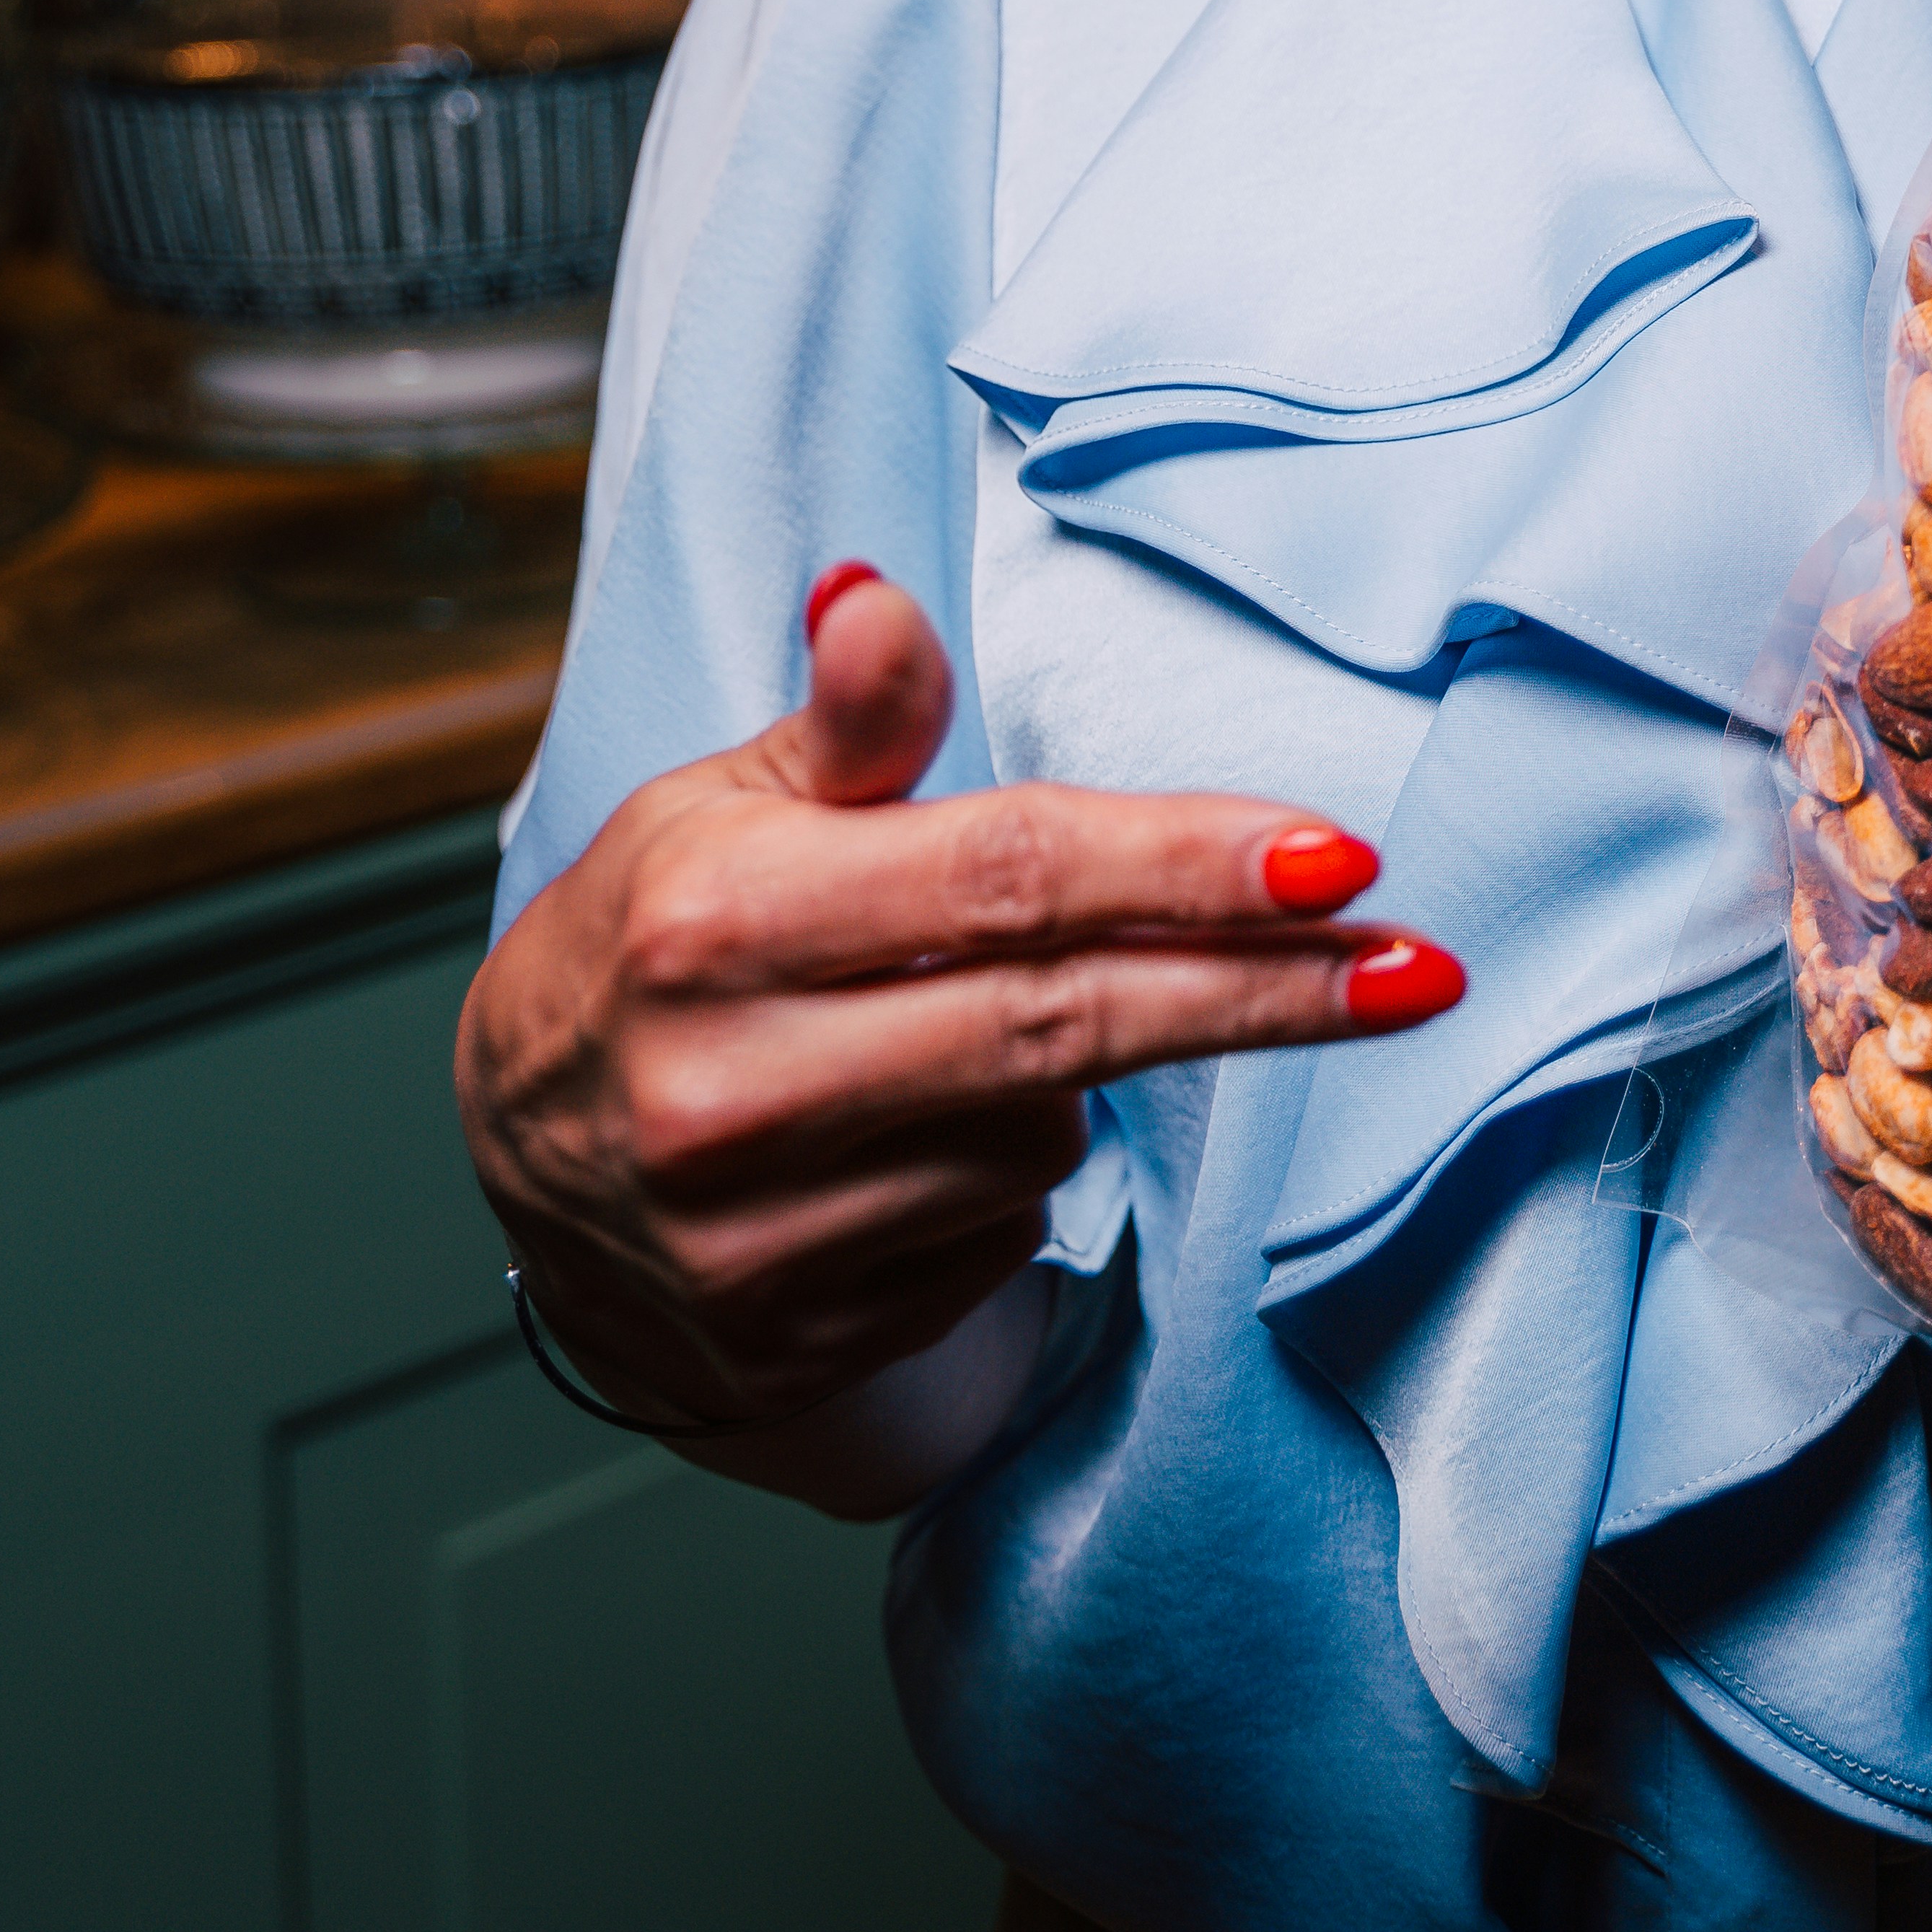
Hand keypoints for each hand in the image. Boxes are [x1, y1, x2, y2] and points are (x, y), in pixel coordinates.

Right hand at [456, 566, 1462, 1433]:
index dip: (1184, 865)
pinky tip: (924, 1138)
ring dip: (1066, 1079)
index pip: (1006, 877)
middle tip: (1418, 966)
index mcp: (716, 919)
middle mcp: (730, 1081)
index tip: (1341, 859)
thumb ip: (845, 723)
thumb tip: (880, 595)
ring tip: (976, 1033)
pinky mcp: (790, 1336)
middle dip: (1264, 994)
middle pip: (1065, 1023)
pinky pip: (988, 1239)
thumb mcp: (719, 804)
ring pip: (1037, 1139)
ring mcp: (755, 1230)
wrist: (513, 1158)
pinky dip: (999, 1178)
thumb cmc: (658, 942)